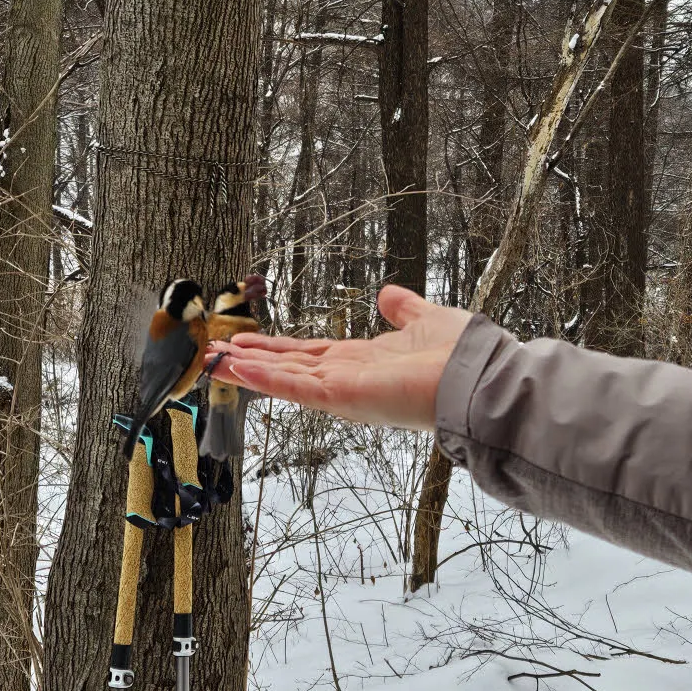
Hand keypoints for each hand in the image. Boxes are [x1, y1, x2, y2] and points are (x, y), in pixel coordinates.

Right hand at [205, 285, 471, 431]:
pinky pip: (294, 386)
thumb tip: (388, 294)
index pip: (309, 355)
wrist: (478, 378)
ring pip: (283, 378)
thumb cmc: (460, 355)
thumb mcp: (424, 319)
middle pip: (287, 368)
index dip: (277, 348)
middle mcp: (347, 379)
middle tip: (214, 354)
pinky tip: (237, 369)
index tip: (247, 341)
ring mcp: (342, 391)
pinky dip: (264, 379)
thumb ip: (403, 310)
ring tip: (212, 362)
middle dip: (251, 361)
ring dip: (247, 370)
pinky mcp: (342, 396)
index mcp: (362, 362)